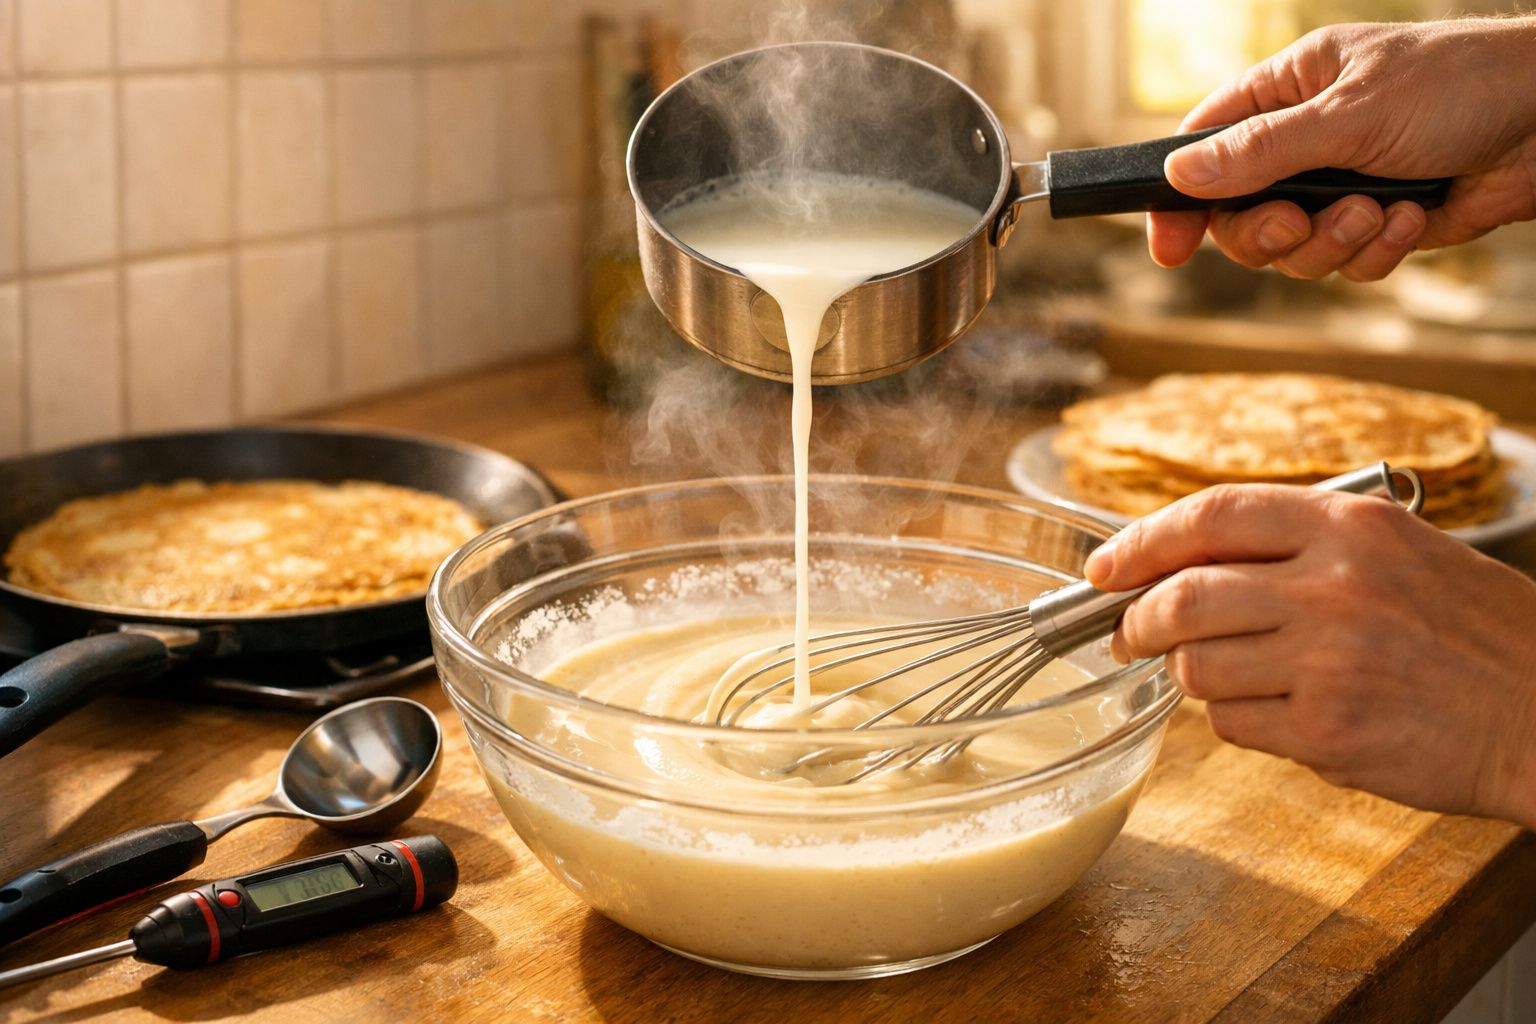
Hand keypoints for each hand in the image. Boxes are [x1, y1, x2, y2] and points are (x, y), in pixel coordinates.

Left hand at [1083, 484, 1535, 828]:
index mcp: (1348, 527)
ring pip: (1196, 668)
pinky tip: (1284, 713)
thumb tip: (1184, 564)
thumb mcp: (1397, 552)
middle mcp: (1333, 587)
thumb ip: (1299, 549)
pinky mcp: (1328, 731)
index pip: (1210, 515)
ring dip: (1192, 675)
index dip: (1141, 541)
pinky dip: (1238, 722)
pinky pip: (1234, 725)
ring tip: (1231, 674)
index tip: (1103, 567)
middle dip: (1135, 622)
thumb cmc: (1472, 632)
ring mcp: (1328, 662)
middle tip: (1127, 636)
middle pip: (1182, 598)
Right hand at [1147, 18, 1535, 279]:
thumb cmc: (1460, 86)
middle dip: (1268, 233)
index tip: (1170, 246)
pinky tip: (1415, 216)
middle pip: (1240, 215)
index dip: (1179, 197)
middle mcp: (1306, 142)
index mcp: (1288, 91)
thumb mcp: (1348, 115)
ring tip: (1380, 209)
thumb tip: (1180, 173)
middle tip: (1295, 225)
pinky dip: (1377, 250)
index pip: (1205, 146)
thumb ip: (1261, 151)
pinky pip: (1346, 264)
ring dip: (1334, 242)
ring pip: (1293, 250)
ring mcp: (1342, 186)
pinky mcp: (1380, 224)